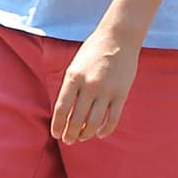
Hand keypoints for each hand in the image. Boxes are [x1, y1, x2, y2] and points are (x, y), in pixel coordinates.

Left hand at [51, 29, 139, 143]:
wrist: (118, 37)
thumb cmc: (93, 52)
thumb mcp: (75, 66)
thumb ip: (70, 88)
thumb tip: (66, 115)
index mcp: (73, 77)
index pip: (62, 109)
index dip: (57, 126)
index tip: (56, 135)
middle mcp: (89, 85)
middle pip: (76, 119)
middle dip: (70, 134)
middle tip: (68, 140)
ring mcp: (106, 90)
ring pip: (94, 123)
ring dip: (86, 134)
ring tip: (82, 137)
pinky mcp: (121, 93)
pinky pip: (112, 119)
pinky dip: (105, 130)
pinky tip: (100, 133)